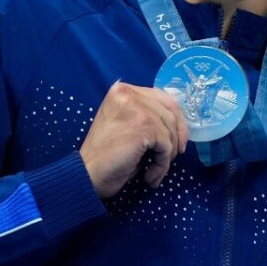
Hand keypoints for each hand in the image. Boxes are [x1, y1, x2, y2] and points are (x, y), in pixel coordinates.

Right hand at [79, 82, 188, 198]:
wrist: (87, 174)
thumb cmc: (106, 154)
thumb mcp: (127, 124)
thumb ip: (147, 114)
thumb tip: (179, 122)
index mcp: (122, 90)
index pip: (163, 98)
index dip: (176, 119)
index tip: (178, 140)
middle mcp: (128, 94)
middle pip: (171, 112)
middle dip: (177, 136)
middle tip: (174, 155)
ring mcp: (136, 108)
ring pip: (170, 130)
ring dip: (167, 154)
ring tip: (154, 170)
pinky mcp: (144, 125)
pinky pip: (166, 145)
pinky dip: (162, 163)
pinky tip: (150, 174)